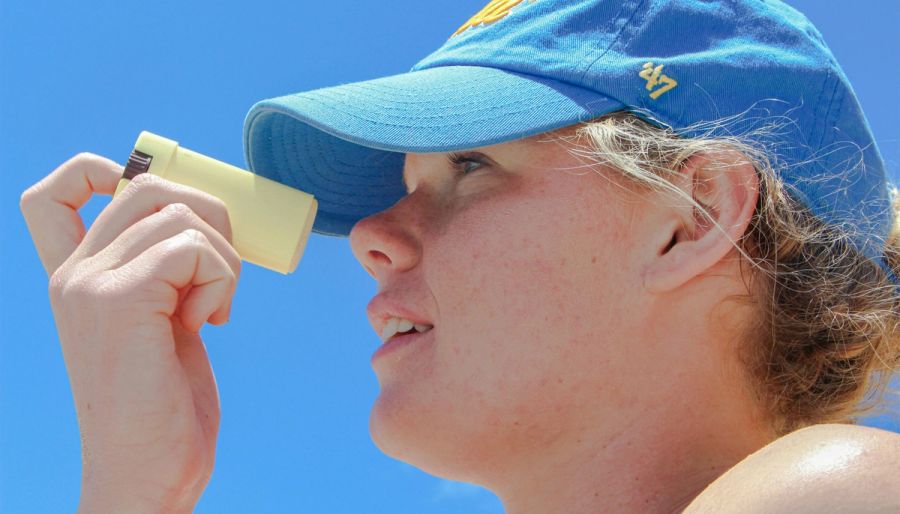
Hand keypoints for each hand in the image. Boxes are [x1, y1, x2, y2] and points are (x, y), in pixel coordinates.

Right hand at [20, 153, 241, 512]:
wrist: (148, 473)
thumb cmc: (163, 404)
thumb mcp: (161, 324)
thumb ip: (164, 275)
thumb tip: (210, 220)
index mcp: (78, 278)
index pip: (59, 193)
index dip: (106, 171)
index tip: (166, 209)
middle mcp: (74, 274)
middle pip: (147, 186)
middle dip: (209, 212)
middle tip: (224, 267)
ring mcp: (91, 284)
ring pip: (180, 214)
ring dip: (223, 257)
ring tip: (214, 308)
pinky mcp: (121, 301)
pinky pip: (193, 248)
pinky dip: (221, 277)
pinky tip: (210, 322)